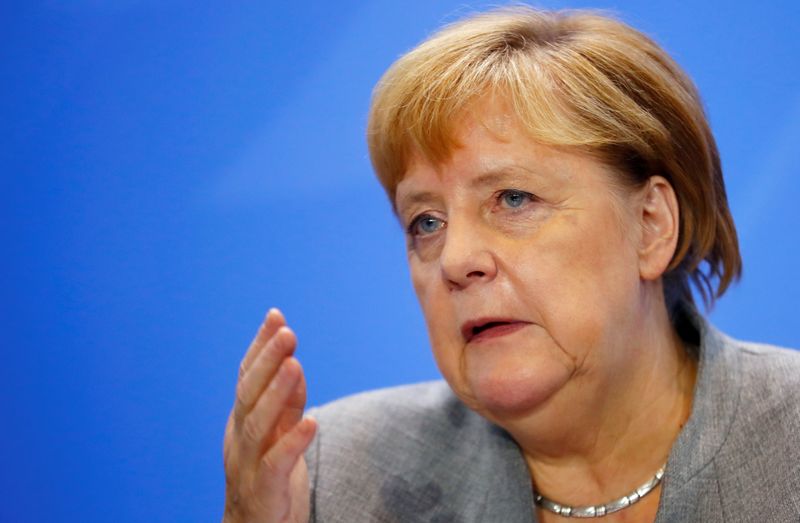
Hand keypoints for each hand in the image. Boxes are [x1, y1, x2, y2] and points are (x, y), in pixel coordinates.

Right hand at [223, 309, 316, 522]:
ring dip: (277, 393)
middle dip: (268, 360)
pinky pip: (275, 465)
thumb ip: (286, 404)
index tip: (276, 315)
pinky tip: (311, 423)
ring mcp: (246, 465)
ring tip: (295, 365)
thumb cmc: (267, 481)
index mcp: (242, 421)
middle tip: (287, 332)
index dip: (260, 347)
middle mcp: (239, 438)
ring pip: (257, 424)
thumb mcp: (277, 434)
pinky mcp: (262, 492)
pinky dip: (292, 443)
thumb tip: (296, 365)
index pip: (248, 376)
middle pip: (249, 393)